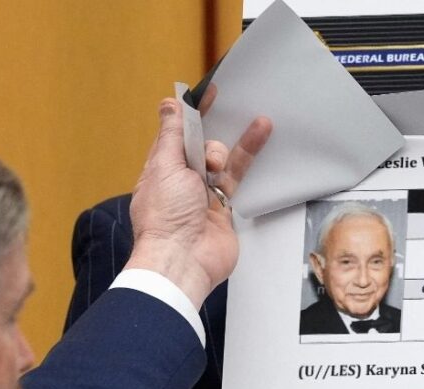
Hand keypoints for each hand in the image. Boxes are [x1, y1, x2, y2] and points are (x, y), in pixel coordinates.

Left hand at [125, 96, 271, 307]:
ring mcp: (205, 194)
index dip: (193, 112)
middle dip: (215, 133)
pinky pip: (240, 179)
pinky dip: (250, 161)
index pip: (178, 133)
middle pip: (204, 145)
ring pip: (226, 161)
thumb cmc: (165, 218)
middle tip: (230, 119)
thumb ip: (172, 135)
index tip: (210, 93)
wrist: (183, 260)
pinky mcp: (226, 208)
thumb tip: (168, 105)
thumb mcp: (165, 167)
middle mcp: (183, 180)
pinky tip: (260, 144)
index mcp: (162, 168)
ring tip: (261, 124)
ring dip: (241, 142)